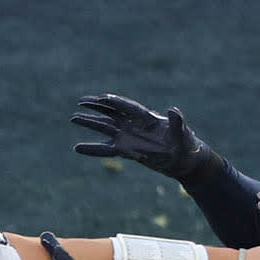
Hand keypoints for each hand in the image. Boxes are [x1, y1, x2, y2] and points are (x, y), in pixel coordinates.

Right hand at [72, 94, 210, 179]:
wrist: (184, 160)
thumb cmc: (186, 145)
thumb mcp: (183, 135)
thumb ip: (177, 123)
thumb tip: (172, 110)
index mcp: (147, 118)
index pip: (128, 108)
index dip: (116, 102)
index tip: (102, 98)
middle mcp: (135, 125)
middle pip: (112, 113)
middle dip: (97, 108)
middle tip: (80, 102)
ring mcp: (129, 136)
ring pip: (105, 128)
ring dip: (90, 123)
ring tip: (73, 118)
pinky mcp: (126, 150)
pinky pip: (106, 149)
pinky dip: (92, 149)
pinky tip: (77, 148)